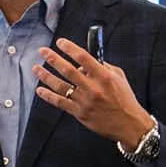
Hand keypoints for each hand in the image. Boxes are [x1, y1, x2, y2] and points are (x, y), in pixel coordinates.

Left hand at [35, 37, 155, 150]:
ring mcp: (85, 101)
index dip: (69, 48)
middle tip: (43, 51)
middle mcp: (93, 88)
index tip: (60, 42)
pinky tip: (40, 90)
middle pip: (68, 70)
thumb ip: (103, 66)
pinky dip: (49, 96)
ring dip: (46, 76)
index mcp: (104, 76)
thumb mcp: (119, 77)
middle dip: (53, 59)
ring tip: (36, 68)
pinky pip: (61, 102)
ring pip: (61, 86)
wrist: (129, 124)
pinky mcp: (80, 113)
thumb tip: (85, 60)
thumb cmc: (124, 99)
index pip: (83, 57)